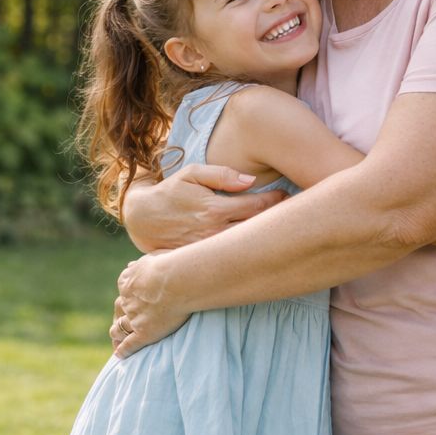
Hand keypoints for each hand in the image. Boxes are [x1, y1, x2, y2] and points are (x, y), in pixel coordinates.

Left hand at [109, 254, 192, 357]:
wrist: (176, 280)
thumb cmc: (171, 266)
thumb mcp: (153, 258)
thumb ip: (142, 264)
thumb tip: (131, 265)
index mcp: (129, 282)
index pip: (123, 292)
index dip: (125, 299)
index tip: (126, 303)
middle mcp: (128, 300)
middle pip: (119, 311)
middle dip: (118, 317)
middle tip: (118, 324)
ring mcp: (134, 318)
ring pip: (119, 329)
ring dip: (117, 335)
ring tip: (116, 342)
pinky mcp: (143, 333)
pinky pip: (130, 345)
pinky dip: (124, 351)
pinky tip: (121, 355)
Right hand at [122, 164, 287, 251]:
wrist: (142, 218)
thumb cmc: (170, 191)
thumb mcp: (192, 174)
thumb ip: (221, 175)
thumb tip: (250, 180)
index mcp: (215, 209)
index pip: (257, 207)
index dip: (276, 201)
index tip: (286, 194)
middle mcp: (215, 232)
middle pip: (257, 229)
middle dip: (277, 220)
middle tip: (293, 212)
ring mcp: (210, 249)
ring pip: (247, 245)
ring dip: (265, 236)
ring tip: (279, 227)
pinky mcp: (204, 260)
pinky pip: (233, 257)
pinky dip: (248, 250)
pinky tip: (259, 245)